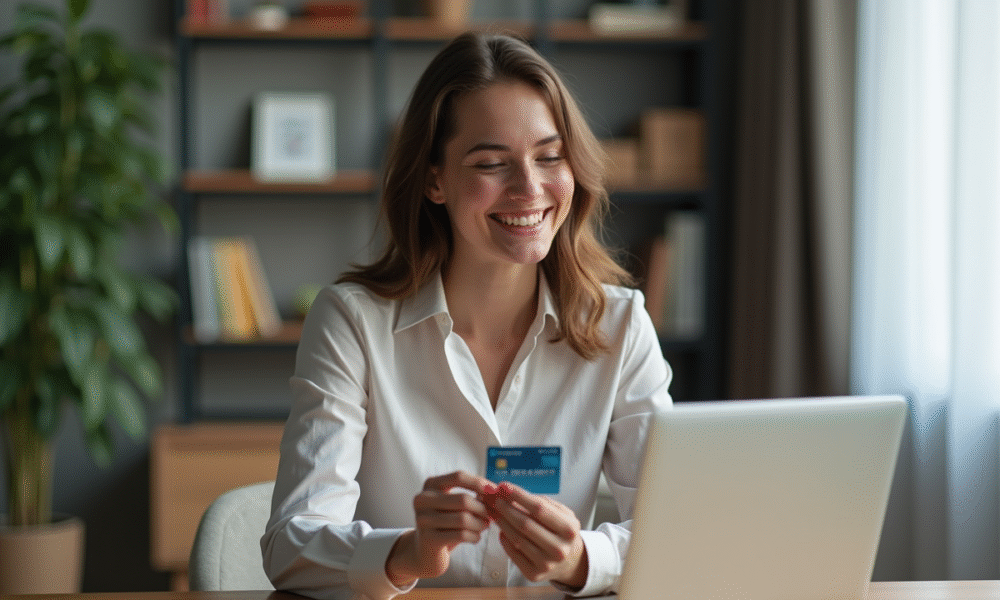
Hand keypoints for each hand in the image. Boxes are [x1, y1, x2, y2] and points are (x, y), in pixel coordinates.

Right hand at [385, 471, 491, 586]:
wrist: (426, 552)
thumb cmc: (446, 524)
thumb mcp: (456, 505)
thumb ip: (473, 495)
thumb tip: (494, 491)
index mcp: (430, 485)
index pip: (458, 477)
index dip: (479, 483)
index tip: (495, 492)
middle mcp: (422, 499)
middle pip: (463, 499)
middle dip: (482, 509)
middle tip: (491, 516)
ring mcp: (422, 519)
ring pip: (463, 519)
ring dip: (480, 524)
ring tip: (484, 527)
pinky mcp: (428, 539)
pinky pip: (460, 535)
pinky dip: (474, 536)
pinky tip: (476, 538)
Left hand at [483, 482, 588, 588]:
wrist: (570, 561)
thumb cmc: (561, 531)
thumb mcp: (561, 514)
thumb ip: (540, 502)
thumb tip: (510, 492)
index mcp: (569, 529)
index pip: (539, 508)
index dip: (518, 496)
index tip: (503, 486)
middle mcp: (559, 549)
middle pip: (525, 524)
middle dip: (506, 508)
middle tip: (493, 498)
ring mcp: (546, 564)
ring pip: (517, 539)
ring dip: (502, 522)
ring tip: (493, 511)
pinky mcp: (534, 574)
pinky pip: (513, 554)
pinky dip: (505, 540)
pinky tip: (502, 530)